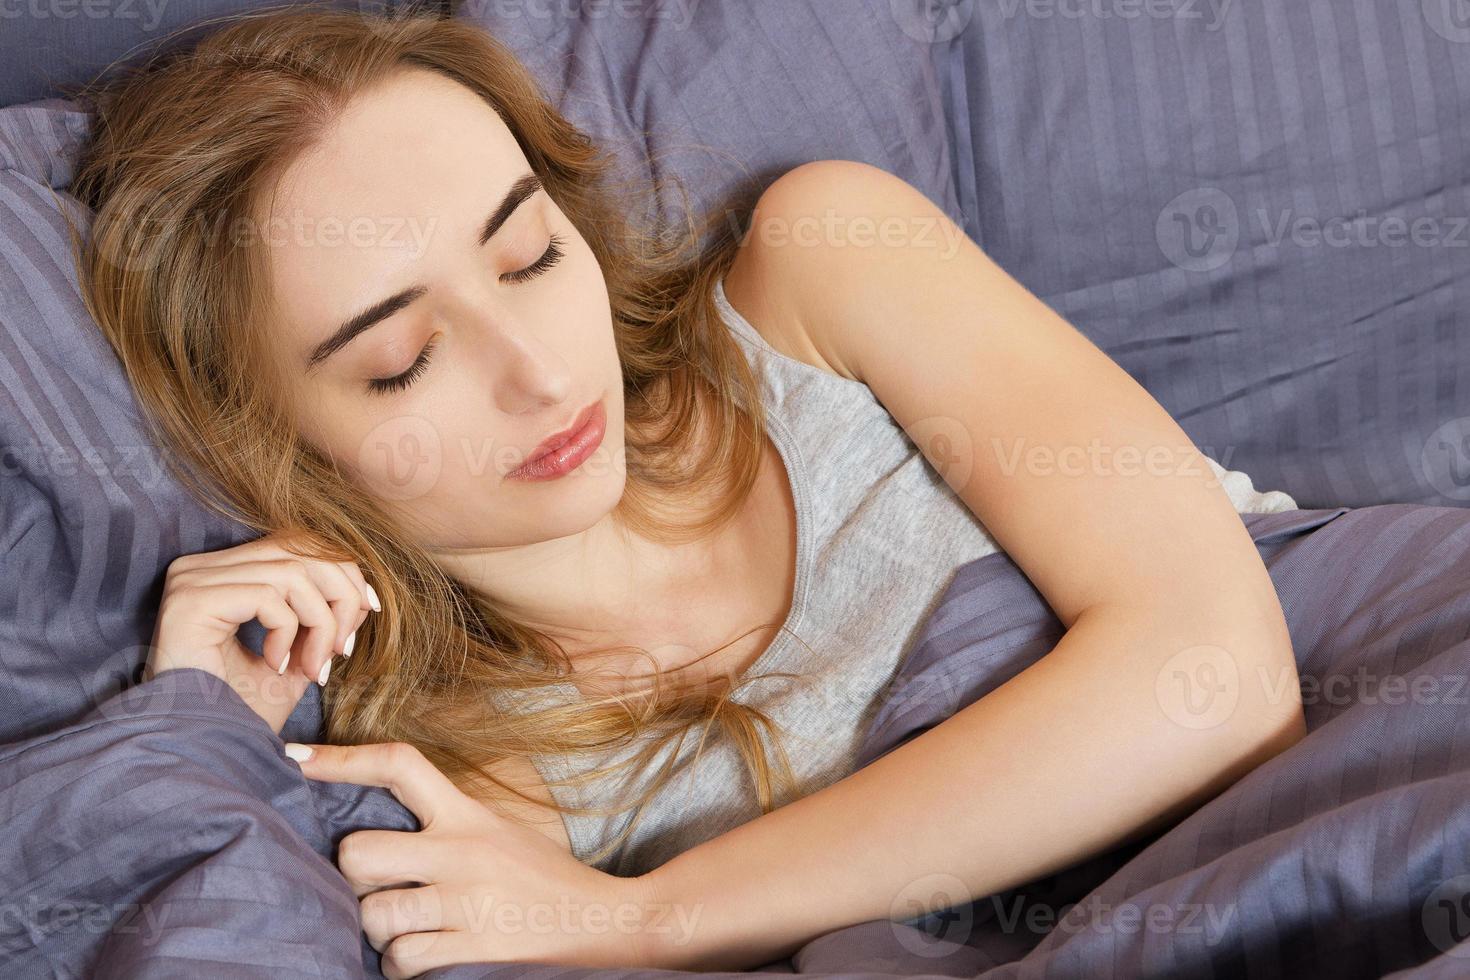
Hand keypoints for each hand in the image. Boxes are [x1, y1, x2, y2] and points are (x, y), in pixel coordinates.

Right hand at [144, 529, 378, 733]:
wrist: (198, 750)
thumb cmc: (241, 710)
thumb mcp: (295, 656)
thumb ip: (322, 618)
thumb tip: (361, 594)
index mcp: (221, 571)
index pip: (298, 544)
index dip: (344, 572)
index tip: (370, 611)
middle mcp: (200, 567)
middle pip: (300, 549)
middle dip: (340, 598)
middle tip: (343, 651)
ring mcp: (191, 580)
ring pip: (292, 573)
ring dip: (320, 624)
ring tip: (313, 668)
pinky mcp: (190, 601)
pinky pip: (267, 596)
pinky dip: (288, 632)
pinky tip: (275, 666)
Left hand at [283, 740, 667, 976]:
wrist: (606, 924)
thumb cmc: (542, 880)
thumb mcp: (497, 832)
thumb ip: (443, 827)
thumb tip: (369, 835)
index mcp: (468, 814)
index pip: (400, 766)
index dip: (342, 759)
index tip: (296, 758)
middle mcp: (463, 851)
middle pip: (359, 852)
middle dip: (356, 878)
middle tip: (381, 889)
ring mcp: (466, 901)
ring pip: (372, 915)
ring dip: (381, 931)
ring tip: (413, 930)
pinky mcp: (471, 949)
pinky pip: (400, 960)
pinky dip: (404, 966)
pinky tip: (432, 957)